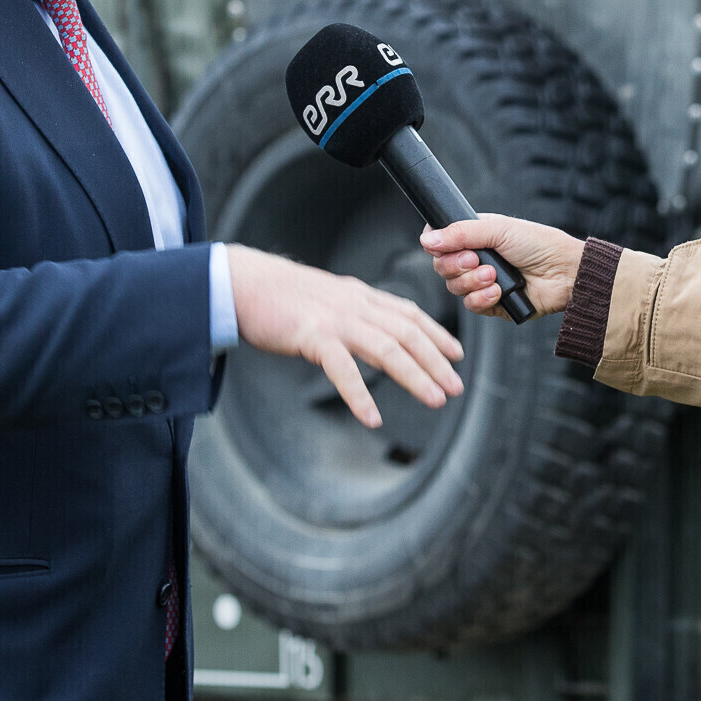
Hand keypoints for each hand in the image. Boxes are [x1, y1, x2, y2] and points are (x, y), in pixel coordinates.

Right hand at [229, 246, 463, 428]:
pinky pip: (342, 368)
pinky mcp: (311, 335)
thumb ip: (352, 311)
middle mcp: (354, 305)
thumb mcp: (327, 297)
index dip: (436, 333)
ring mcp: (335, 319)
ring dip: (415, 376)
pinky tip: (372, 417)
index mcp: (359, 295)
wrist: (243, 282)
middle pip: (407, 332)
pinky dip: (359, 395)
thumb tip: (372, 329)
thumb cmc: (279, 295)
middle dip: (436, 360)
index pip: (408, 313)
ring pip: (386, 348)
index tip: (457, 353)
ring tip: (435, 399)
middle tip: (457, 386)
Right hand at [421, 216, 584, 317]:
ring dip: (472, 282)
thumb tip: (428, 238)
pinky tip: (498, 291)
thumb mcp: (499, 229)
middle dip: (456, 265)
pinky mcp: (492, 305)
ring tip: (493, 275)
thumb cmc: (540, 244)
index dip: (438, 246)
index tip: (444, 246)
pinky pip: (471, 306)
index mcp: (476, 236)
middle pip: (443, 267)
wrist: (565, 273)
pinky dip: (482, 298)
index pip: (441, 241)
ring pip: (454, 287)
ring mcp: (483, 283)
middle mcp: (477, 259)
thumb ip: (461, 233)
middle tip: (476, 259)